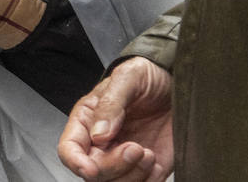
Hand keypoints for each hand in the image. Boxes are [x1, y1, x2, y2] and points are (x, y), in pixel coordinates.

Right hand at [58, 57, 173, 181]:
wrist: (178, 83)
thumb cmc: (149, 76)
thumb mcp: (130, 76)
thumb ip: (111, 103)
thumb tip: (98, 133)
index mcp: (88, 120)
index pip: (69, 149)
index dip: (75, 162)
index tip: (90, 169)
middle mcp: (102, 144)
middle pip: (93, 173)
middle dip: (114, 166)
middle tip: (135, 148)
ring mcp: (124, 159)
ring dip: (132, 175)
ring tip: (147, 152)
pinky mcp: (147, 170)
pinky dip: (148, 180)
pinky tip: (154, 158)